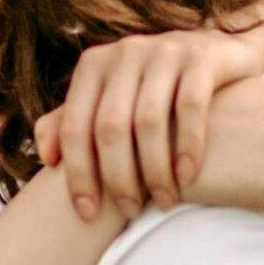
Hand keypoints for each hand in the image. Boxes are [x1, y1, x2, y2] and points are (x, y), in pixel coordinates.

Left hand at [34, 28, 263, 217]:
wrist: (217, 54)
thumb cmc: (155, 91)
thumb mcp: (111, 98)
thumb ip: (74, 122)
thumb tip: (46, 158)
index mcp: (94, 65)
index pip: (76, 127)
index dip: (78, 174)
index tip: (87, 214)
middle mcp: (125, 52)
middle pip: (111, 127)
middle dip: (118, 178)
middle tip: (130, 211)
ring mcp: (165, 50)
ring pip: (150, 121)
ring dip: (154, 170)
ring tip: (163, 202)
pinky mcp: (202, 56)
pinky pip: (190, 107)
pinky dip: (187, 146)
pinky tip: (188, 176)